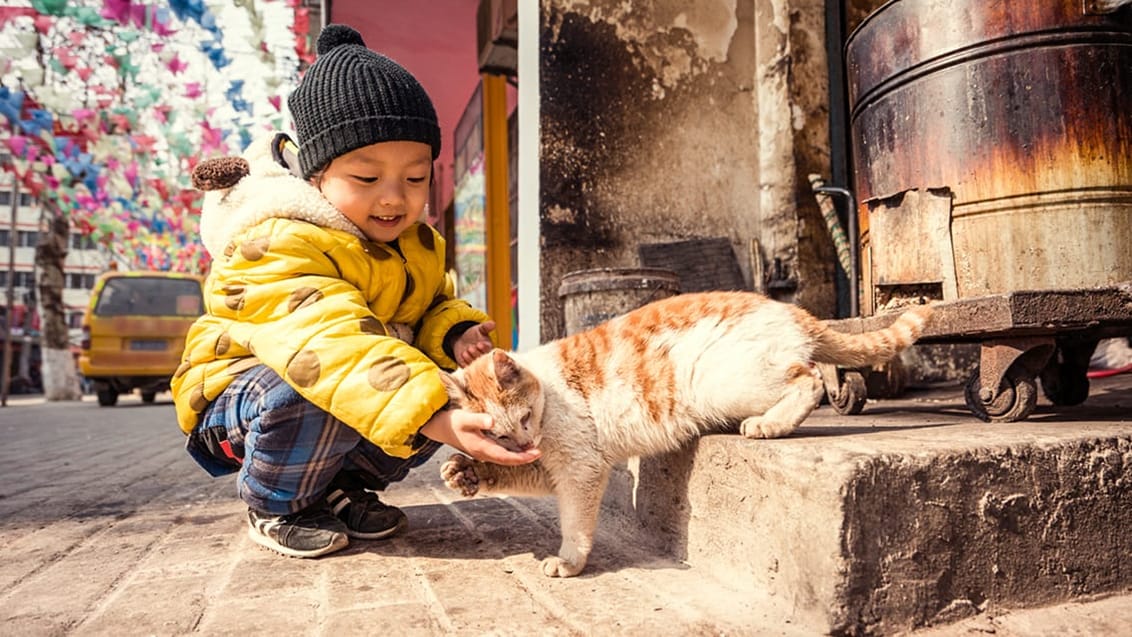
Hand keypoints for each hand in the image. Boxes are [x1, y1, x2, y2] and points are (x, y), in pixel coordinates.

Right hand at [419, 407, 539, 465]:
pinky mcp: (479, 448)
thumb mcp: (464, 418)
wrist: (437, 427)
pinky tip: (515, 444)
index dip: (522, 457)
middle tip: (539, 451)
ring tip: (531, 449)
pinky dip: (509, 451)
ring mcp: (481, 452)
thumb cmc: (451, 421)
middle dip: (523, 458)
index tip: (536, 453)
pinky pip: (498, 453)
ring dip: (517, 455)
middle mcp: (482, 453)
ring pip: (503, 458)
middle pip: (507, 460)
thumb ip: (478, 419)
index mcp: (481, 448)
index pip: (506, 457)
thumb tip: (492, 421)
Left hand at [453, 321, 495, 366]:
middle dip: (476, 353)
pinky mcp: (469, 366)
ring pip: (475, 363)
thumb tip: (493, 323)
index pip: (489, 350)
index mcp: (489, 348)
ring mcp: (476, 362)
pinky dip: (464, 362)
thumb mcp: (479, 329)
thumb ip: (486, 327)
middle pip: (482, 358)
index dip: (484, 348)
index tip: (479, 344)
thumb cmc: (473, 335)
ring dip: (470, 358)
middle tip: (471, 348)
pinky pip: (467, 367)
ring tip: (465, 351)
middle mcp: (484, 357)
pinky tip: (462, 355)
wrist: (462, 341)